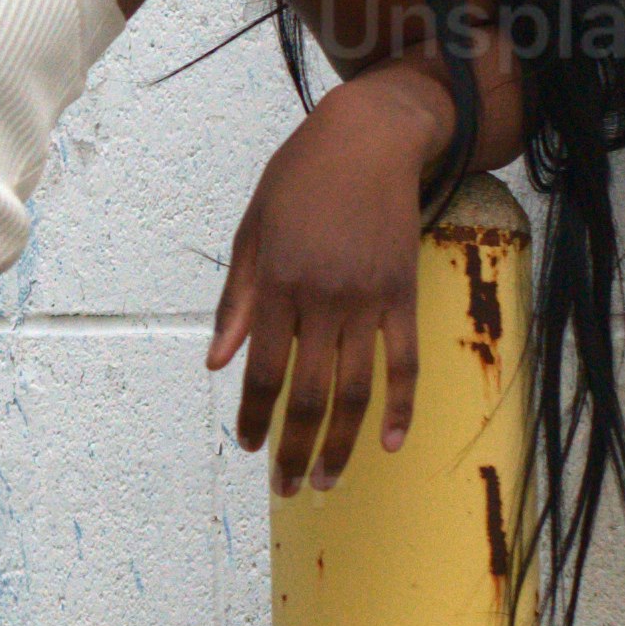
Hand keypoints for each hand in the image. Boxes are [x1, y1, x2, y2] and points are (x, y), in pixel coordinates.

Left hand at [205, 70, 443, 491]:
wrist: (370, 137)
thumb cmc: (300, 179)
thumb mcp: (252, 231)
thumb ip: (237, 300)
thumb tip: (218, 362)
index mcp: (277, 286)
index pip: (263, 373)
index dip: (256, 419)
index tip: (252, 450)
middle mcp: (322, 300)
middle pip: (308, 394)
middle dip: (294, 448)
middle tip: (288, 488)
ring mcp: (367, 300)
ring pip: (357, 390)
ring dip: (341, 443)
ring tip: (328, 479)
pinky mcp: (404, 294)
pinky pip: (406, 362)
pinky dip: (401, 407)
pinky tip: (391, 443)